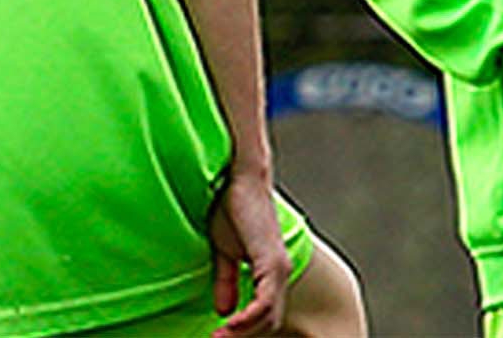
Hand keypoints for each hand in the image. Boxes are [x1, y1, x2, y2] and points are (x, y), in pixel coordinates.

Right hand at [204, 166, 290, 337]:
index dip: (243, 332)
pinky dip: (246, 320)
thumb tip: (222, 310)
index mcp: (270, 272)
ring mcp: (279, 268)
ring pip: (268, 317)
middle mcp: (280, 273)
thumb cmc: (232, 209)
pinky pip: (264, 302)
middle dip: (242, 337)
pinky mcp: (271, 261)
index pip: (264, 314)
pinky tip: (225, 327)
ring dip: (241, 334)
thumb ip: (226, 281)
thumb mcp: (224, 252)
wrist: (237, 179)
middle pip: (268, 322)